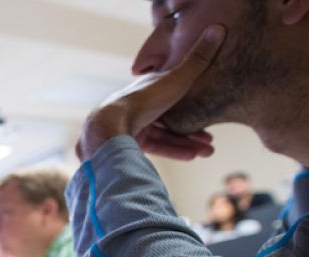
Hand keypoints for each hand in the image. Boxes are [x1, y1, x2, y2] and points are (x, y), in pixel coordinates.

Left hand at [77, 25, 225, 161]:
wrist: (109, 128)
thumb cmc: (143, 101)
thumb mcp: (176, 79)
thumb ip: (197, 60)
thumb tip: (218, 28)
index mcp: (147, 88)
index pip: (174, 95)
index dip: (194, 103)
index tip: (212, 112)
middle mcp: (138, 105)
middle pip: (170, 118)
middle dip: (193, 130)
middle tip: (211, 140)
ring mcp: (131, 125)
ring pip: (164, 135)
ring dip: (187, 143)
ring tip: (208, 151)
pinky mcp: (126, 143)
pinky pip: (154, 147)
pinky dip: (173, 151)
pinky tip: (192, 156)